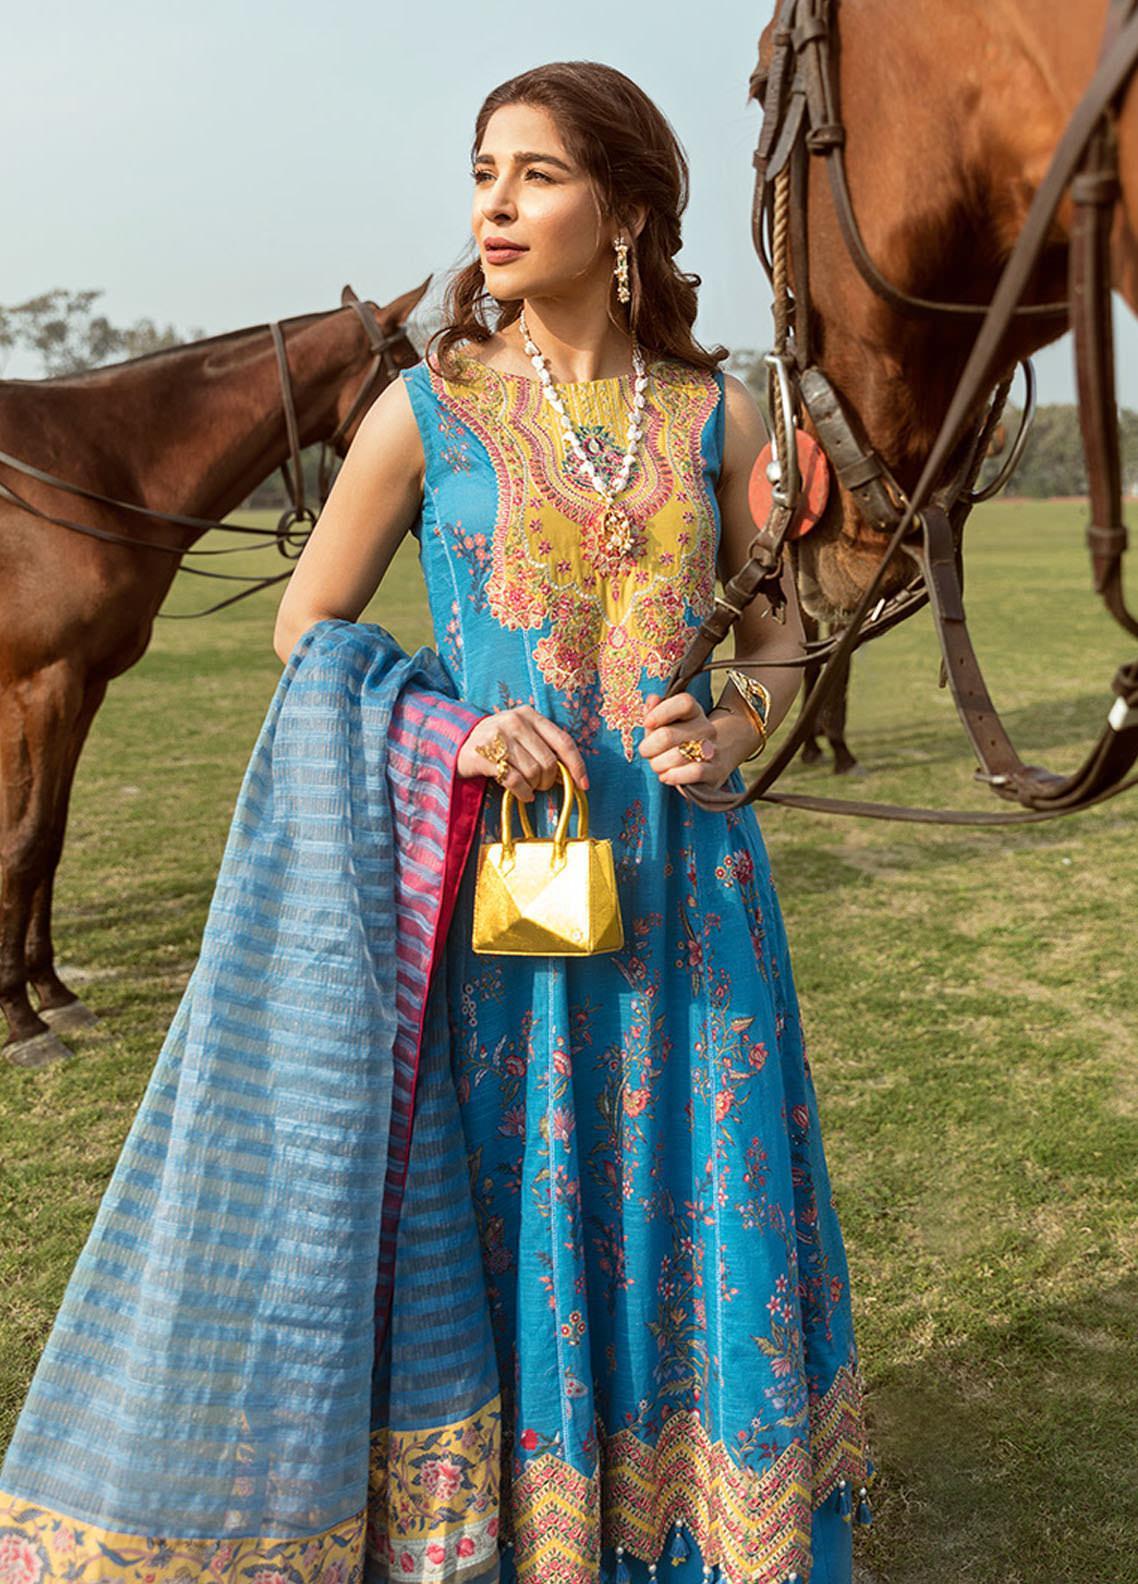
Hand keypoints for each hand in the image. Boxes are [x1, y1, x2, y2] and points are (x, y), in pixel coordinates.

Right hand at [457, 705, 588, 802]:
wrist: (457, 743)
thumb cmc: (498, 743)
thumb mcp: (521, 736)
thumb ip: (545, 747)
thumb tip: (571, 775)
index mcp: (529, 714)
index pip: (563, 740)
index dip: (577, 765)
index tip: (584, 784)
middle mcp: (515, 721)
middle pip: (548, 762)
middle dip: (549, 781)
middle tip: (541, 786)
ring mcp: (498, 736)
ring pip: (533, 773)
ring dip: (534, 788)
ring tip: (528, 788)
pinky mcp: (484, 754)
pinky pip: (515, 781)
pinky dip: (523, 793)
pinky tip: (522, 795)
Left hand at [638, 691, 731, 789]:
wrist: (709, 764)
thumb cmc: (677, 743)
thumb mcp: (664, 726)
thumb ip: (654, 713)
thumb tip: (652, 699)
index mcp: (694, 712)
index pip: (683, 703)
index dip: (661, 712)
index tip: (647, 723)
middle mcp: (706, 728)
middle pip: (668, 735)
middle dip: (649, 748)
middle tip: (647, 753)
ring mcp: (712, 749)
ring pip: (678, 755)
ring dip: (658, 764)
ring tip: (657, 766)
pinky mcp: (716, 770)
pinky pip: (695, 772)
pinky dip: (675, 776)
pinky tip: (666, 776)